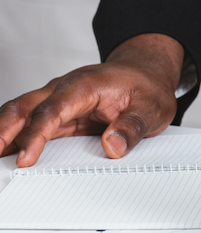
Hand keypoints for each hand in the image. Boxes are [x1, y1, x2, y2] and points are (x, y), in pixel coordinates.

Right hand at [0, 34, 182, 166]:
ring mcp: (56, 100)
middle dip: (2, 132)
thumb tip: (113, 146)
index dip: (37, 135)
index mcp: (84, 85)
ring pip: (18, 114)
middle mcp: (63, 90)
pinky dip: (11, 138)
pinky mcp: (55, 113)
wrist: (146, 73)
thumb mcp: (152, 107)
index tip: (26, 159)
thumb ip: (133, 126)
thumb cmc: (146, 87)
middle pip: (23, 108)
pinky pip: (27, 124)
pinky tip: (4, 156)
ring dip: (1, 135)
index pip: (53, 110)